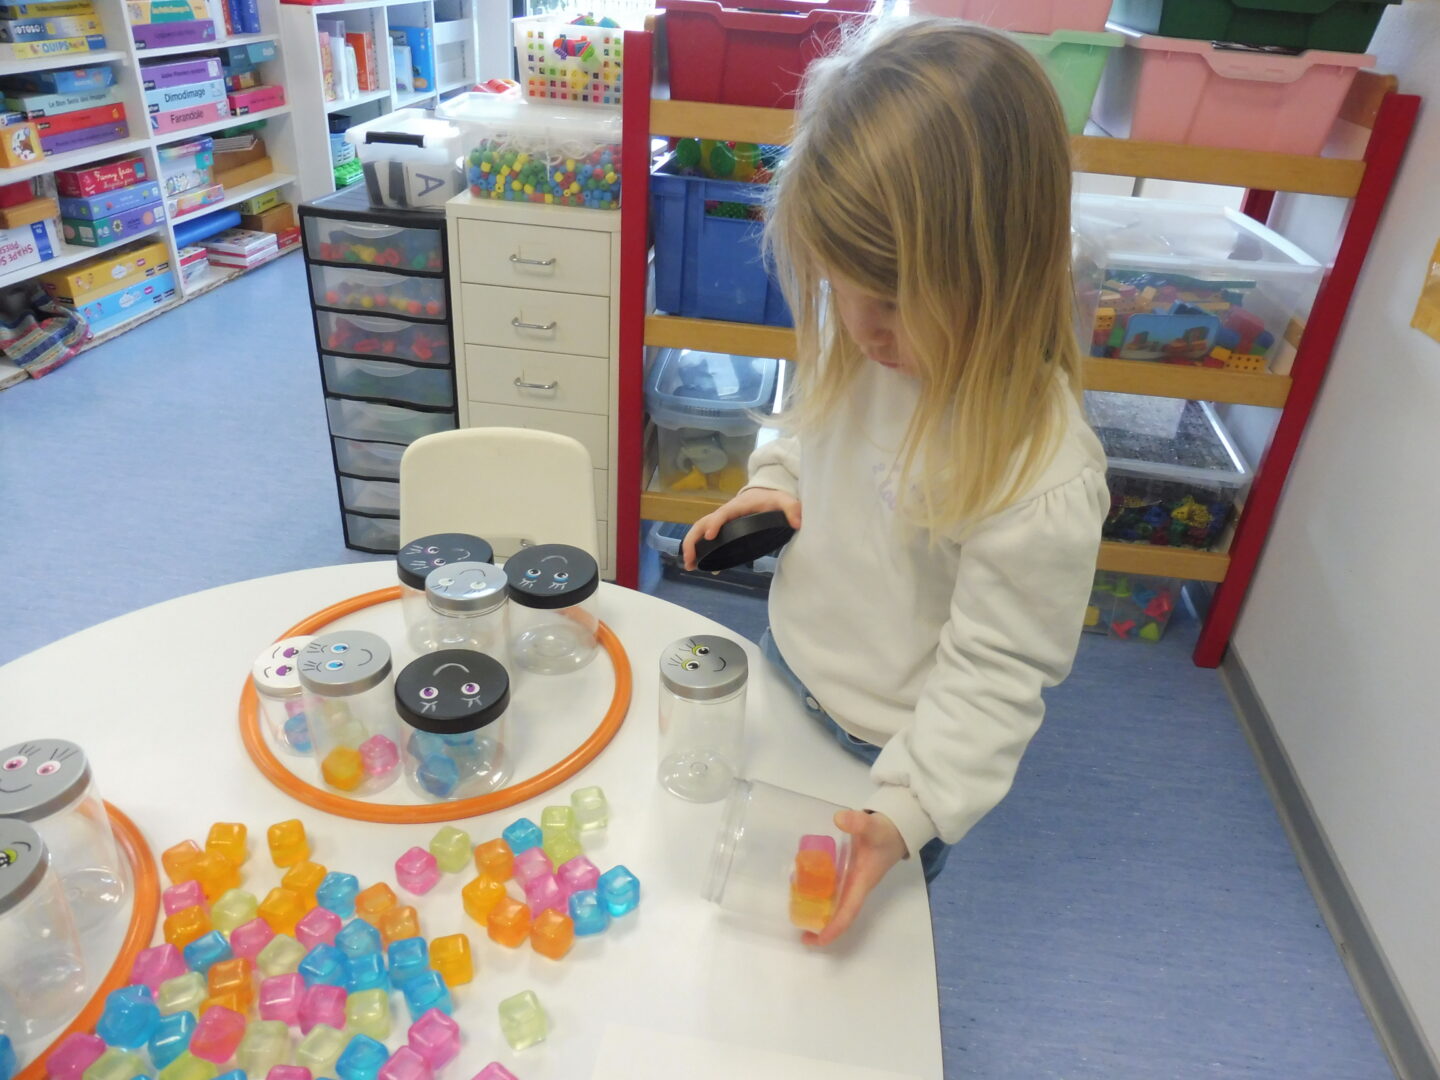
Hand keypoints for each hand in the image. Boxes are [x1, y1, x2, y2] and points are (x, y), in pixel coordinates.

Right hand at [681, 487, 801, 570]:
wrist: (763, 493)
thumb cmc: (771, 498)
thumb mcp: (784, 500)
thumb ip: (792, 509)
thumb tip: (797, 523)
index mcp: (736, 507)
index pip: (721, 514)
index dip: (714, 524)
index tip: (709, 537)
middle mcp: (724, 514)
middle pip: (701, 524)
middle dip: (692, 541)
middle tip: (690, 561)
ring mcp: (720, 522)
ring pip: (699, 531)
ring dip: (691, 547)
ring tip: (690, 567)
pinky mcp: (722, 529)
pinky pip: (706, 539)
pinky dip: (701, 551)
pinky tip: (706, 568)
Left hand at [807, 809, 906, 946]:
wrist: (896, 828)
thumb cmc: (885, 832)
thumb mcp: (874, 827)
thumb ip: (859, 823)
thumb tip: (840, 819)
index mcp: (862, 883)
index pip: (848, 912)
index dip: (834, 928)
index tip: (817, 939)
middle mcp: (856, 887)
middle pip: (840, 914)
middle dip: (824, 928)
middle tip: (802, 935)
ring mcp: (852, 882)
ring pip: (836, 904)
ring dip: (820, 913)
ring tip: (798, 915)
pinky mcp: (848, 873)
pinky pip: (833, 889)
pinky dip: (820, 893)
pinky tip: (804, 888)